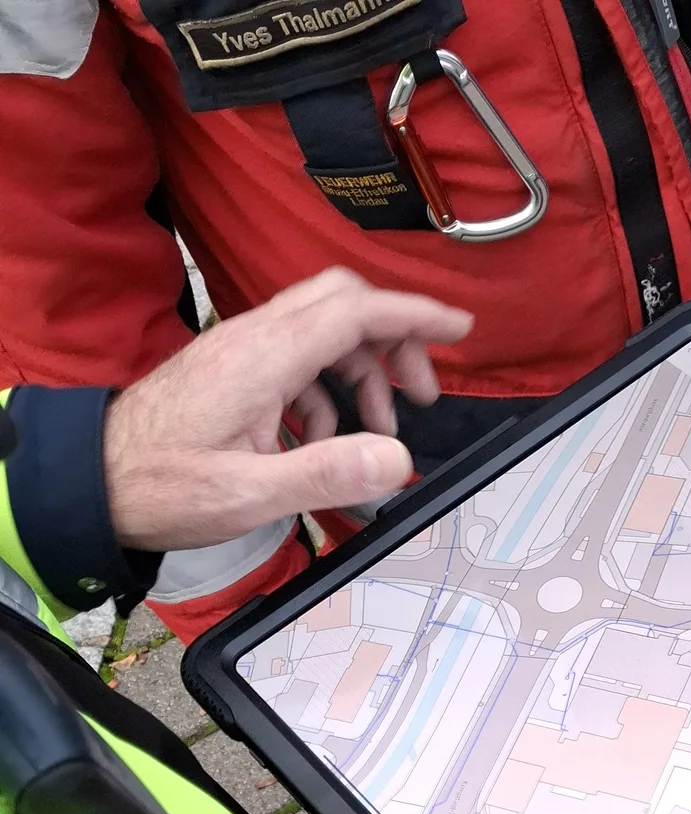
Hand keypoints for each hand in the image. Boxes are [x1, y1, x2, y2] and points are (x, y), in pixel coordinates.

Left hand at [103, 269, 471, 550]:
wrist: (93, 481)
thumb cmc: (160, 487)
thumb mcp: (249, 494)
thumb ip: (326, 474)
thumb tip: (396, 459)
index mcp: (263, 358)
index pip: (354, 311)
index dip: (413, 315)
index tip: (459, 328)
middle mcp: (253, 339)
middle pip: (342, 305)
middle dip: (394, 340)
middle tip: (423, 392)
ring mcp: (240, 351)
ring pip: (322, 332)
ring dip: (362, 373)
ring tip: (380, 431)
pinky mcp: (232, 370)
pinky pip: (296, 361)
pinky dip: (326, 393)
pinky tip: (324, 442)